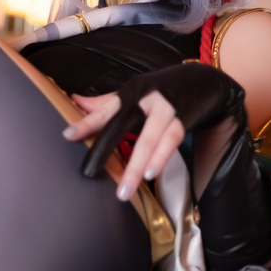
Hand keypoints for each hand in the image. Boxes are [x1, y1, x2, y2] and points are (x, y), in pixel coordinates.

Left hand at [65, 63, 246, 199]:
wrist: (203, 80)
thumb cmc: (160, 90)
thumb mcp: (133, 92)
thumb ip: (105, 102)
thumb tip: (74, 100)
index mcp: (130, 92)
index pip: (104, 108)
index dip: (86, 121)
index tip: (68, 135)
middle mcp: (147, 99)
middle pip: (122, 125)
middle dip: (105, 149)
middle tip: (90, 172)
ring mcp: (166, 110)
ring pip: (148, 140)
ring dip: (136, 166)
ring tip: (124, 190)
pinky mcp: (184, 120)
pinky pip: (170, 142)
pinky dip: (160, 158)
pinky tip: (150, 173)